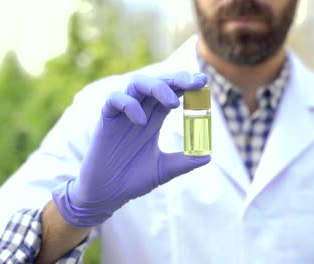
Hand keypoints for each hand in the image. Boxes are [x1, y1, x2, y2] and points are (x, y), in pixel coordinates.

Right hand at [52, 72, 209, 227]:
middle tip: (196, 83)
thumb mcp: (164, 170)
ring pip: (136, 84)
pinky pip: (114, 100)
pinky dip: (129, 104)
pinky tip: (142, 121)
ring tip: (174, 103)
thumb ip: (184, 162)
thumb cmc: (133, 180)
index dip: (186, 85)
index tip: (204, 83)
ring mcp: (122, 114)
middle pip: (158, 82)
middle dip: (177, 79)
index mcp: (154, 119)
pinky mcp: (106, 121)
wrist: (106, 195)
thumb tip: (208, 155)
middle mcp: (139, 112)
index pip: (172, 92)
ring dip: (157, 87)